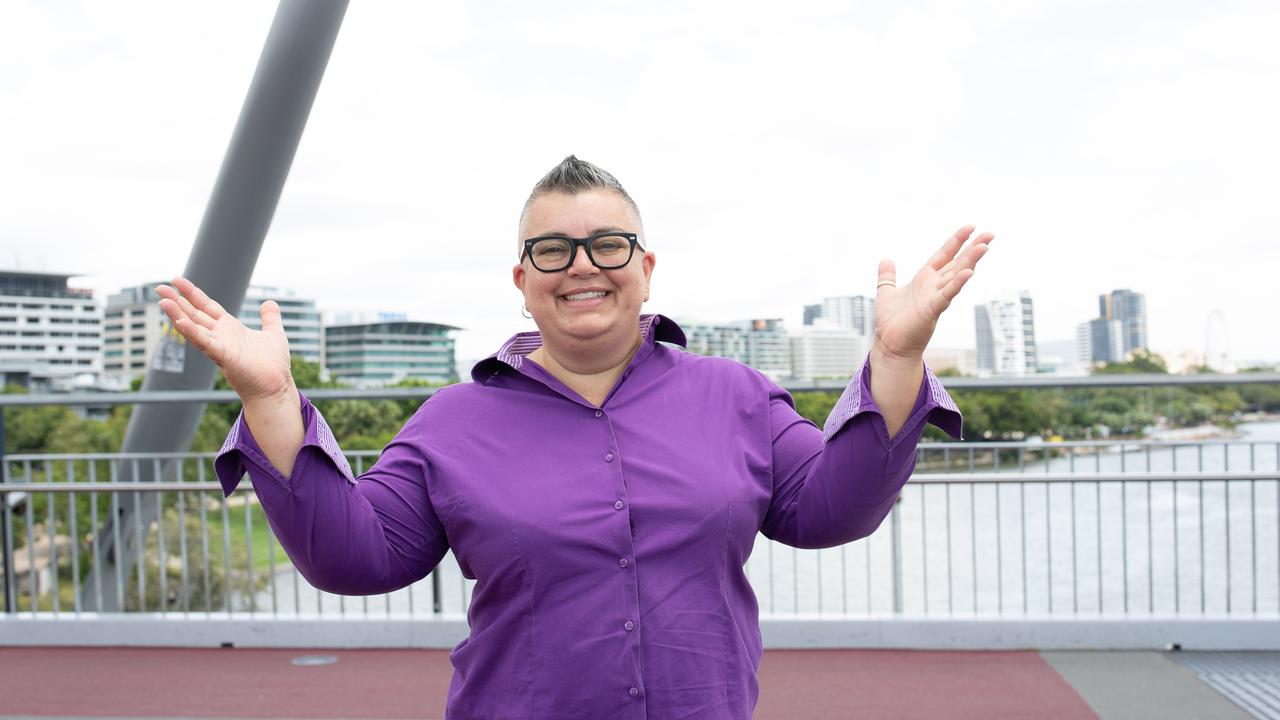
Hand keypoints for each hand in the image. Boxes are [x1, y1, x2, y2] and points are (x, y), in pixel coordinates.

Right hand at [155, 277, 294, 402]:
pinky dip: (192, 332)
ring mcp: (220, 347)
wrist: (276, 387)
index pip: (206, 306)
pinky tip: (179, 321)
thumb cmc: (273, 365)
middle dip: (177, 301)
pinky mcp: (224, 357)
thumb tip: (269, 303)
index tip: (176, 280)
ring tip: (163, 301)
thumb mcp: (273, 333)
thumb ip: (269, 318)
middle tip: (159, 287)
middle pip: (194, 314)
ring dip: (177, 315)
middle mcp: (221, 336)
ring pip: (194, 328)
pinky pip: (205, 342)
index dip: (192, 293)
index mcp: (230, 328)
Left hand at [873, 225, 992, 360]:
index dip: (956, 241)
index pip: (944, 255)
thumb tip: (886, 260)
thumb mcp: (886, 291)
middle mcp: (933, 286)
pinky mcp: (932, 310)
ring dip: (970, 261)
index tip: (971, 227)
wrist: (889, 344)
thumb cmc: (891, 322)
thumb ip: (888, 276)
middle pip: (957, 263)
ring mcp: (935, 297)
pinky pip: (947, 295)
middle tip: (990, 234)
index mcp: (924, 279)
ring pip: (956, 276)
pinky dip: (957, 283)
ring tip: (984, 247)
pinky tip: (970, 272)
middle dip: (973, 248)